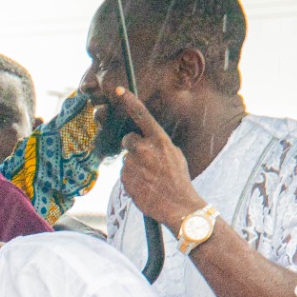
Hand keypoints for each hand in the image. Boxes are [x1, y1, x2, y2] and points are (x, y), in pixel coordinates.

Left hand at [111, 87, 204, 231]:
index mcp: (160, 140)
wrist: (178, 206)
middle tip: (146, 161)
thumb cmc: (178, 180)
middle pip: (128, 140)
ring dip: (134, 167)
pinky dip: (131, 180)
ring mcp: (132, 164)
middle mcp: (144, 149)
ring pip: (127, 160)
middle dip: (133, 147)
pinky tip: (144, 187)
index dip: (130, 101)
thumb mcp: (174, 155)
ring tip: (150, 179)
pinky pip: (124, 175)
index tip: (118, 90)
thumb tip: (144, 141)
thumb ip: (158, 144)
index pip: (142, 116)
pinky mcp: (125, 178)